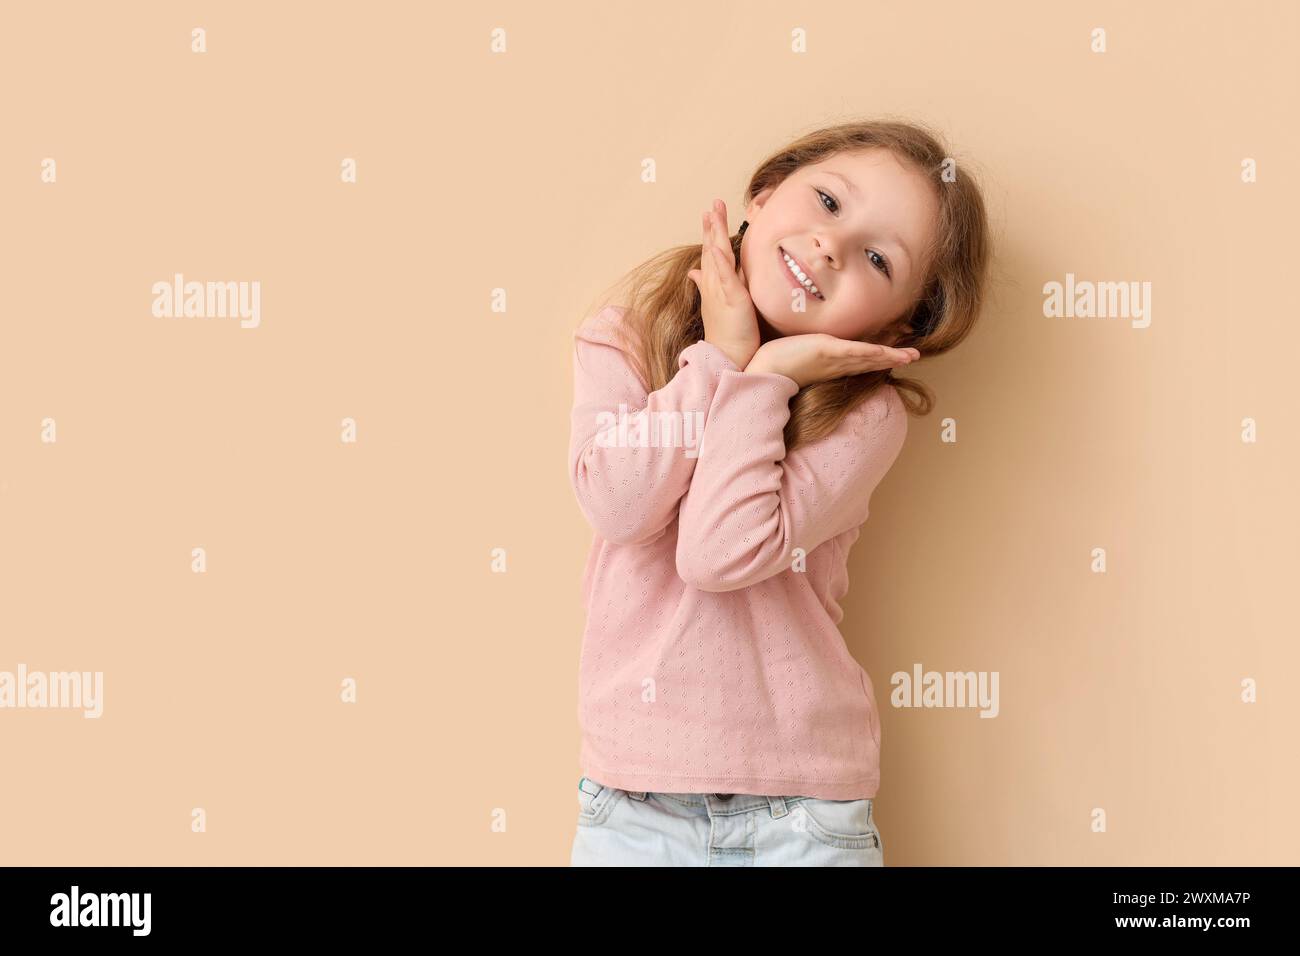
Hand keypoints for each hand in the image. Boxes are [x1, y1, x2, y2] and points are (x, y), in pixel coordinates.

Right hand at [686, 199, 759, 370]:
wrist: (727, 356)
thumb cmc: (727, 334)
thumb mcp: (718, 303)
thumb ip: (710, 284)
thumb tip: (694, 272)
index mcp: (714, 284)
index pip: (711, 253)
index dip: (711, 232)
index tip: (710, 213)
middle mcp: (714, 284)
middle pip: (712, 249)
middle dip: (712, 226)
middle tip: (713, 204)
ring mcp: (721, 291)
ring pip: (716, 257)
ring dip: (714, 235)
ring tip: (712, 214)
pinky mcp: (732, 300)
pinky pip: (725, 278)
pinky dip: (721, 262)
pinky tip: (718, 248)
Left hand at [745, 333, 918, 388]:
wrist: (761, 373)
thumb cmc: (773, 365)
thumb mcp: (794, 356)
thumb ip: (805, 352)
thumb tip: (804, 347)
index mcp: (829, 366)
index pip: (858, 361)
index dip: (878, 359)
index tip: (896, 356)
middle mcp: (835, 365)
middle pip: (869, 361)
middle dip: (893, 359)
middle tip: (914, 356)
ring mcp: (832, 360)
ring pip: (867, 357)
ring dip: (890, 356)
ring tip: (911, 356)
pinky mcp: (825, 353)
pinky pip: (854, 352)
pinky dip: (871, 353)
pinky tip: (886, 353)